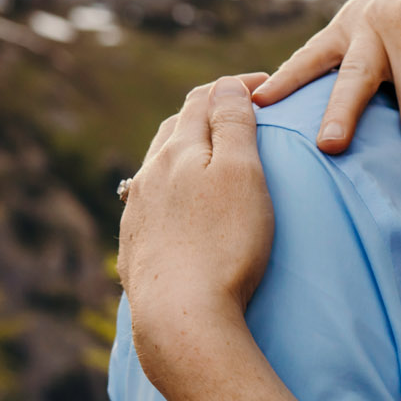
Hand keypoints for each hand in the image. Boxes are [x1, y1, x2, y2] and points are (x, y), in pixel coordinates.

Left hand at [119, 76, 272, 392]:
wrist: (182, 316)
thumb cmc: (224, 245)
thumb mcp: (242, 175)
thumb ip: (235, 125)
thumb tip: (227, 87)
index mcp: (178, 151)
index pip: (203, 100)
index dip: (233, 87)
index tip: (264, 85)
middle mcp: (149, 175)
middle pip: (176, 129)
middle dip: (205, 113)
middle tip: (236, 113)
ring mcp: (137, 213)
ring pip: (158, 167)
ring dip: (182, 152)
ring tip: (205, 156)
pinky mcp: (136, 249)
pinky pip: (151, 206)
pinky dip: (170, 193)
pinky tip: (178, 209)